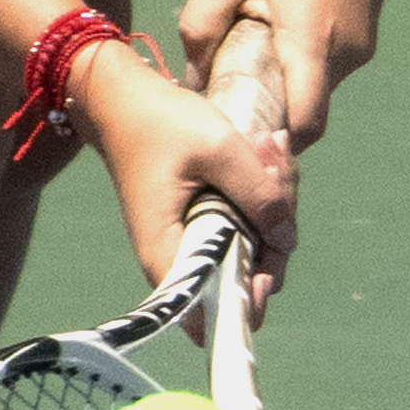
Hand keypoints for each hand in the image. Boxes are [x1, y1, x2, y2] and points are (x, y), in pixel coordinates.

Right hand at [75, 38, 294, 318]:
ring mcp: (193, 241)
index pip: (218, 308)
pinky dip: (260, 191)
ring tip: (268, 144)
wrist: (123, 101)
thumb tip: (287, 240)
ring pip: (253, 242)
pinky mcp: (204, 223)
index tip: (276, 242)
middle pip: (249, 271)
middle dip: (276, 221)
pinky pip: (245, 221)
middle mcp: (179, 258)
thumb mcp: (220, 150)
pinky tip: (264, 150)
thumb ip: (260, 196)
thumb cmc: (161, 123)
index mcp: (169, 253)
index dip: (256, 291)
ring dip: (272, 196)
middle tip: (273, 159)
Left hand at [175, 0, 396, 150]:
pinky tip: (277, 30)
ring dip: (286, 82)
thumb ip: (202, 25)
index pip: (305, 127)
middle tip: (229, 91)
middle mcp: (345, 54)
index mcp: (310, 43)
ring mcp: (361, 45)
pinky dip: (303, 62)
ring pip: (317, 87)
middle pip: (306, 111)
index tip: (241, 137)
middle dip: (271, 111)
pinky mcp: (366, 33)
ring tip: (251, 50)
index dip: (275, 144)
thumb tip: (192, 76)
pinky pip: (329, 65)